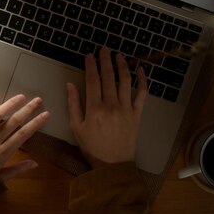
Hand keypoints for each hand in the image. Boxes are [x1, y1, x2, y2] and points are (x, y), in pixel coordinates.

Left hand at [0, 94, 49, 180]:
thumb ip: (16, 170)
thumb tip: (35, 163)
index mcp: (2, 153)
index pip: (23, 135)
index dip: (36, 124)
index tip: (46, 114)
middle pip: (13, 122)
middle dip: (27, 110)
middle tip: (39, 100)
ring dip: (10, 104)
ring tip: (21, 96)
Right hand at [67, 48, 147, 168]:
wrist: (113, 165)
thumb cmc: (92, 147)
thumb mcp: (76, 128)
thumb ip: (73, 105)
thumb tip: (70, 85)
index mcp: (94, 108)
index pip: (92, 80)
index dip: (91, 65)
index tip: (89, 55)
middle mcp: (111, 105)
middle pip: (109, 77)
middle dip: (106, 60)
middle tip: (105, 49)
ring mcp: (126, 108)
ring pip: (125, 81)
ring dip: (122, 66)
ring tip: (119, 56)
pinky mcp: (137, 114)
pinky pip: (142, 94)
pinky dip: (142, 81)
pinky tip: (141, 71)